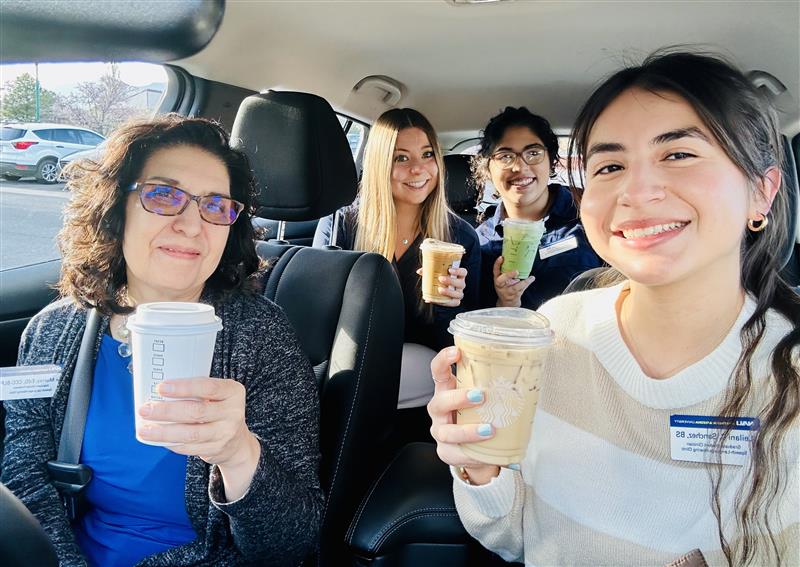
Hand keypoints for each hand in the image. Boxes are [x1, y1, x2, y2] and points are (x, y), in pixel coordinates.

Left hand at [137, 377, 258, 468]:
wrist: (237, 441)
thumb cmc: (219, 411)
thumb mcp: (218, 395)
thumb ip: (197, 391)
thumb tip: (159, 391)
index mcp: (233, 392)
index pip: (208, 387)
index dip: (184, 388)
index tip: (161, 387)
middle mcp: (233, 413)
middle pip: (196, 412)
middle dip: (167, 411)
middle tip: (145, 409)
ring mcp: (225, 433)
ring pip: (190, 433)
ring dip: (164, 432)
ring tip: (145, 429)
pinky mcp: (216, 450)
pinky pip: (189, 448)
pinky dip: (171, 443)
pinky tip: (158, 439)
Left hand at [416, 266, 468, 306]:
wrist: (439, 288)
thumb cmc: (439, 278)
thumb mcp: (435, 273)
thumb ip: (428, 271)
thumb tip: (419, 271)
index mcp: (458, 275)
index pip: (463, 272)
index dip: (458, 271)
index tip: (449, 270)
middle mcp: (461, 284)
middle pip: (461, 283)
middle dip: (451, 281)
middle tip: (441, 279)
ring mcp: (459, 293)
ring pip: (459, 294)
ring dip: (449, 292)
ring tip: (439, 290)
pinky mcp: (455, 301)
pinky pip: (453, 303)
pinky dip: (444, 302)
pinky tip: (434, 299)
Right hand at [427, 347, 500, 484]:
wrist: (475, 450)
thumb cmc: (481, 417)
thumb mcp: (485, 399)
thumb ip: (496, 387)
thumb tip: (532, 373)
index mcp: (447, 390)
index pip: (439, 371)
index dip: (444, 360)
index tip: (457, 352)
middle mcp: (440, 410)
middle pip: (440, 401)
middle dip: (458, 398)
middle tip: (481, 396)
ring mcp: (440, 431)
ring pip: (447, 431)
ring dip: (468, 430)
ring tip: (489, 430)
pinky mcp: (446, 452)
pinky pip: (455, 453)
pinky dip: (471, 453)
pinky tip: (484, 453)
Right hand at [493, 256, 534, 307]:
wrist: (507, 302)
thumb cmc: (506, 288)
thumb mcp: (503, 280)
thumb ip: (507, 271)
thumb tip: (516, 258)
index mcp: (497, 279)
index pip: (495, 271)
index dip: (497, 264)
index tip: (501, 257)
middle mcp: (500, 286)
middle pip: (501, 280)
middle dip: (508, 275)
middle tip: (516, 271)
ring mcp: (507, 291)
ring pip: (515, 287)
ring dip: (523, 282)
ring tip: (530, 277)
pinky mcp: (514, 295)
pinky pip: (522, 289)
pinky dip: (527, 283)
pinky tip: (531, 278)